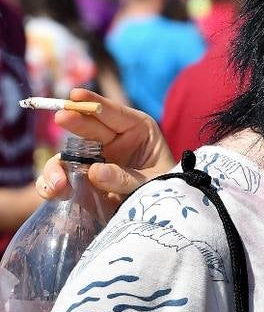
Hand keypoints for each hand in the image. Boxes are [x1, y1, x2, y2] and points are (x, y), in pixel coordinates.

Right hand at [36, 88, 174, 202]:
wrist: (158, 216)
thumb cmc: (164, 189)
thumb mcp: (153, 182)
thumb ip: (126, 178)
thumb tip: (93, 171)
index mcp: (137, 130)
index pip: (114, 113)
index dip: (94, 103)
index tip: (76, 95)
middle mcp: (113, 140)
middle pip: (88, 127)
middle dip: (74, 121)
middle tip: (62, 117)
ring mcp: (94, 159)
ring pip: (69, 154)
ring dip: (59, 165)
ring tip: (59, 181)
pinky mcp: (80, 179)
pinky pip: (61, 177)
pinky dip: (51, 184)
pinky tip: (55, 191)